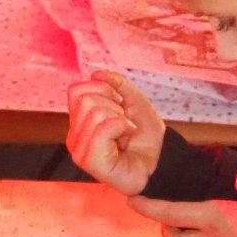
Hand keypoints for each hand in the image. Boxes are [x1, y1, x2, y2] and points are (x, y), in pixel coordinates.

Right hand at [67, 71, 165, 195]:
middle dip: (113, 105)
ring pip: (95, 112)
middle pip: (85, 99)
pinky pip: (103, 128)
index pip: (76, 90)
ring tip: (125, 133)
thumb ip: (117, 85)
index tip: (119, 105)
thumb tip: (96, 74)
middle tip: (124, 123)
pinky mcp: (89, 161)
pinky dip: (122, 127)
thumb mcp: (135, 102)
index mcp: (80, 121)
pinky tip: (125, 140)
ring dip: (120, 118)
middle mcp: (75, 134)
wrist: (161, 162)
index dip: (102, 90)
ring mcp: (79, 149)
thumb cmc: (146, 137)